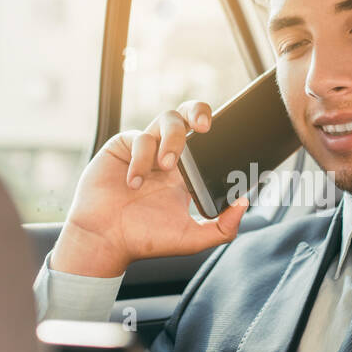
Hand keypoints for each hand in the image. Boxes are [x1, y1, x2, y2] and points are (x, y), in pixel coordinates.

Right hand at [49, 101, 249, 276]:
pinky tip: (134, 183)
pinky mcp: (122, 146)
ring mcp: (146, 148)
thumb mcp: (192, 239)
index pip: (208, 142)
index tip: (229, 140)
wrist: (105, 240)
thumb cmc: (145, 239)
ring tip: (166, 166)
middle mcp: (168, 156)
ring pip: (167, 120)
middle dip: (199, 111)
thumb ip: (223, 228)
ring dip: (171, 140)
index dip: (219, 133)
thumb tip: (245, 202)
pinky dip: (141, 159)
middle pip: (188, 115)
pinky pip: (139, 138)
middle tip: (205, 127)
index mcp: (187, 173)